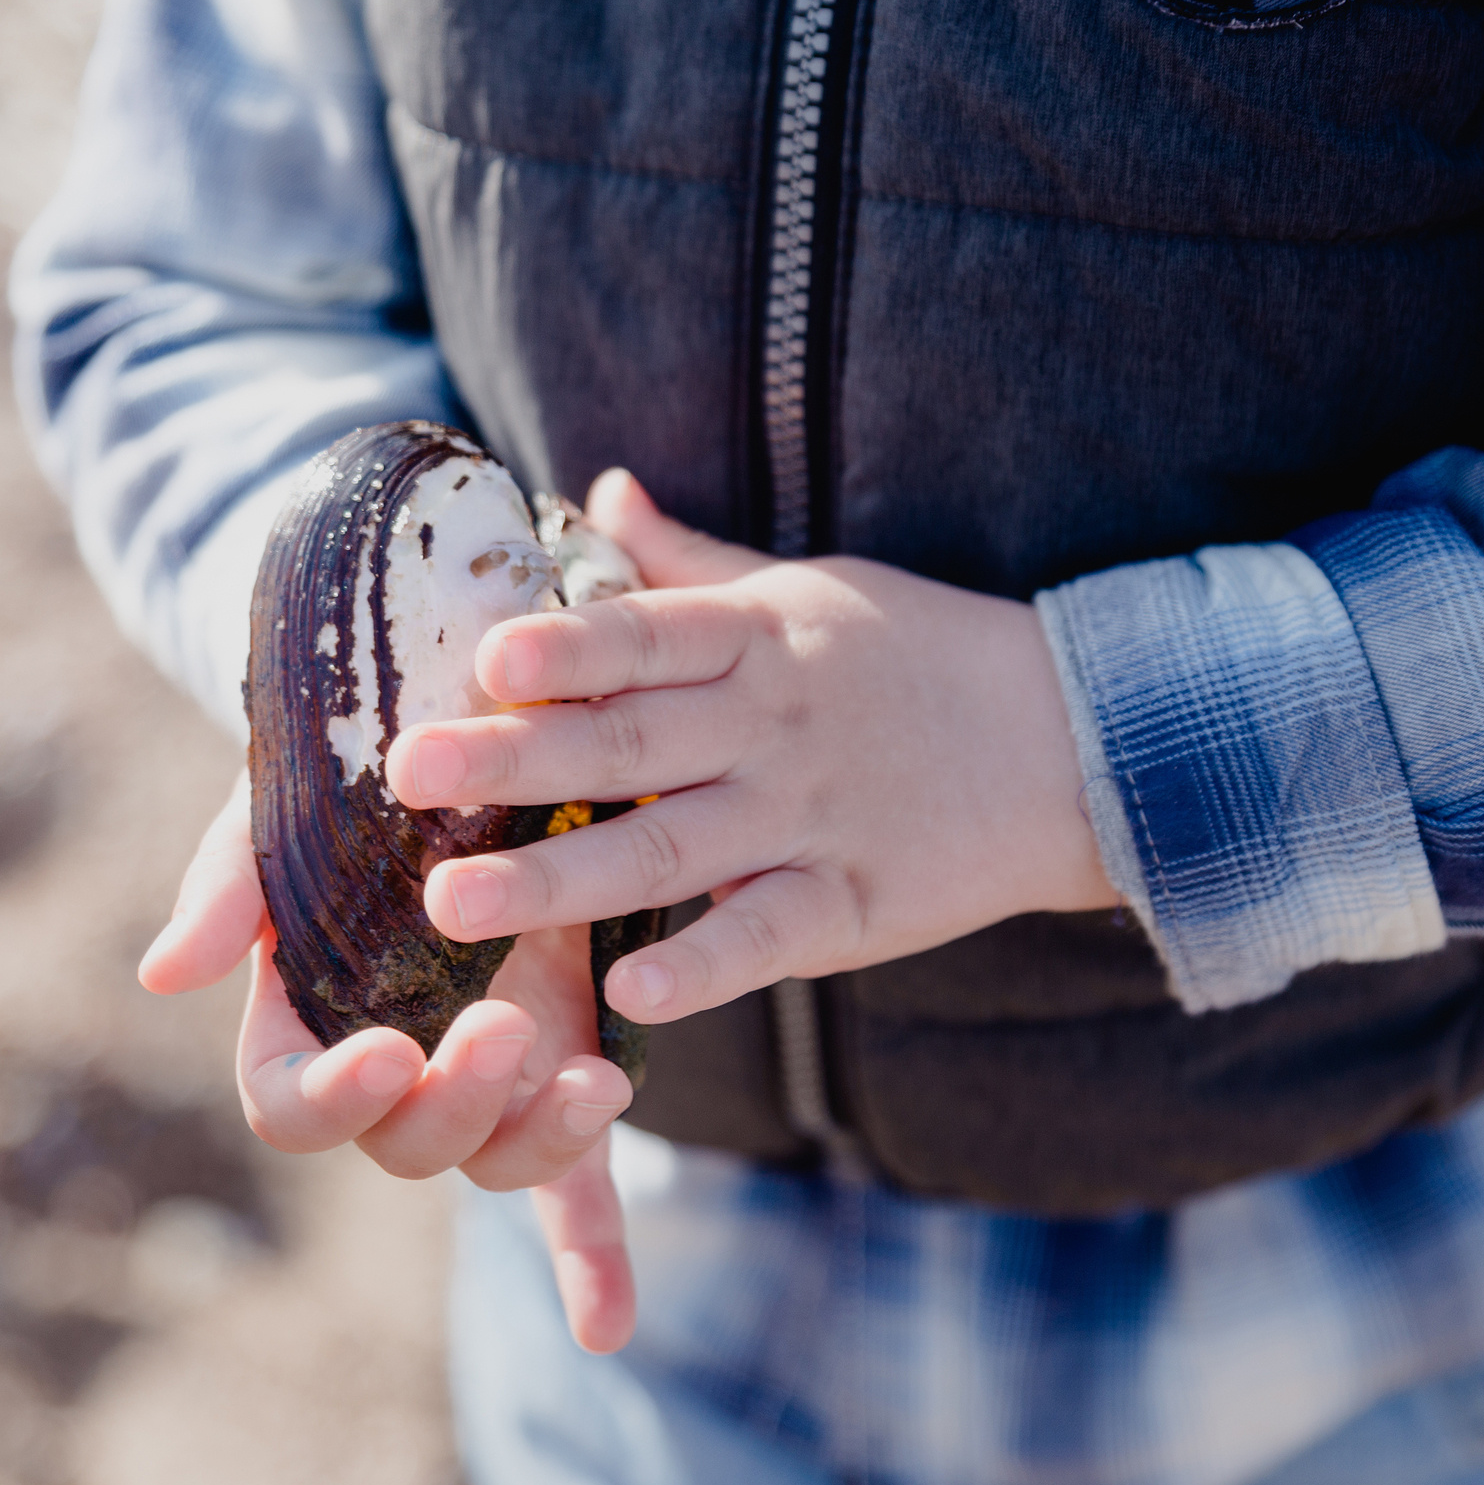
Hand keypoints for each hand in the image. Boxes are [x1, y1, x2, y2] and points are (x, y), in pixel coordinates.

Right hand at [139, 777, 637, 1351]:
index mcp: (307, 1016)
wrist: (473, 731)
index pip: (290, 1106)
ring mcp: (480, 1080)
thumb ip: (229, 885)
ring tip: (597, 1082)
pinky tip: (607, 1329)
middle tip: (508, 1026)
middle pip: (403, 1145)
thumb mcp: (285, 807)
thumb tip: (163, 974)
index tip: (390, 1051)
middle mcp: (391, 1065)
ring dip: (541, 1145)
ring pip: (496, 1163)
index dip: (333, 1099)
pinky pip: (575, 1189)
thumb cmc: (354, 771)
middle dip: (454, 1107)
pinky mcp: (562, 1071)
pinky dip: (591, 1261)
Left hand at [386, 470, 1118, 1025]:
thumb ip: (691, 564)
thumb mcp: (808, 588)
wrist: (1076, 741)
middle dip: (512, 762)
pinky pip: (766, 938)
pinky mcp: (854, 905)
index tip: (484, 657)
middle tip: (406, 772)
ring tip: (453, 903)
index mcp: (757, 640)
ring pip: (670, 852)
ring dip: (559, 882)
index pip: (647, 636)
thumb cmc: (918, 654)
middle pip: (629, 746)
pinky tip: (625, 994)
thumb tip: (600, 490)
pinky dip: (701, 966)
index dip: (567, 646)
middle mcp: (774, 728)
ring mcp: (812, 821)